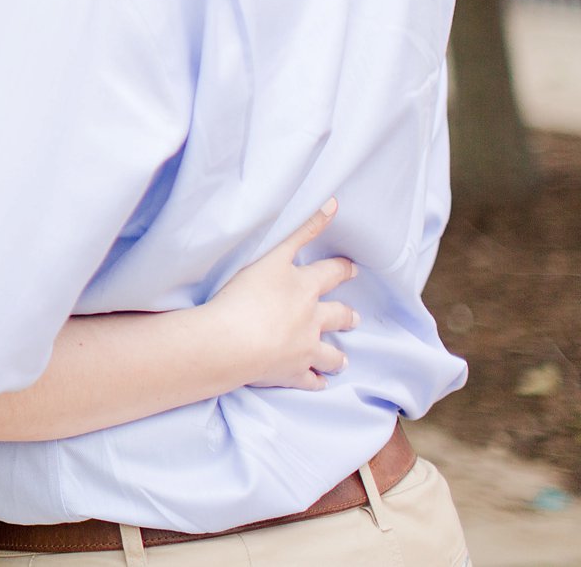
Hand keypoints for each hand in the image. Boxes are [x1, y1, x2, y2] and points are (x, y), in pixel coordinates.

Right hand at [206, 199, 359, 390]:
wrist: (232, 340)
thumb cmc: (245, 294)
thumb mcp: (271, 253)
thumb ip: (301, 228)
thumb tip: (334, 202)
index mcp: (303, 288)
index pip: (329, 274)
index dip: (341, 269)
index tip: (351, 268)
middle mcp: (311, 318)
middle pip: (337, 316)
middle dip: (346, 315)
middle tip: (353, 316)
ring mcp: (304, 349)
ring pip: (330, 353)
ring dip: (336, 355)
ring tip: (340, 359)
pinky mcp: (292, 373)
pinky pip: (310, 380)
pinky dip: (314, 381)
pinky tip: (318, 383)